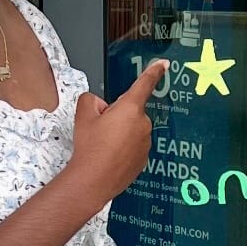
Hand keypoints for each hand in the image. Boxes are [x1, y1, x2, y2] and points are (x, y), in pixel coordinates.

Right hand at [68, 61, 167, 211]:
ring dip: (120, 134)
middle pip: (130, 112)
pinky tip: (109, 157)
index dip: (154, 72)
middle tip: (100, 130)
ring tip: (103, 146)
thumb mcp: (83, 116)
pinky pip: (133, 147)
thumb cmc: (90, 148)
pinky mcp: (143, 159)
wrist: (92, 180)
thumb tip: (98, 105)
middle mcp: (142, 124)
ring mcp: (145, 143)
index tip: (163, 64)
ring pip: (132, 130)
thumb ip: (90, 100)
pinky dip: (123, 150)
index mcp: (130, 108)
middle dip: (117, 116)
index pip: (144, 84)